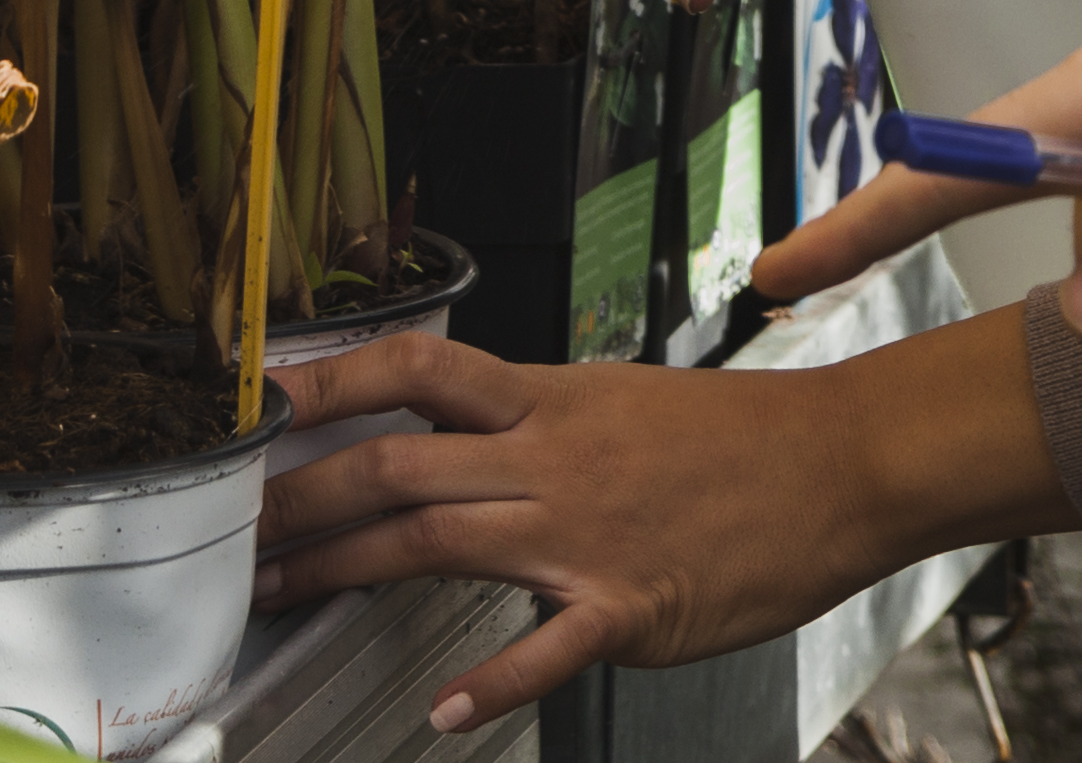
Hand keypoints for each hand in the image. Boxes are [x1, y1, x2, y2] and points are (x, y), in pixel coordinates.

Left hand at [247, 320, 1049, 731]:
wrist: (848, 463)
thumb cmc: (745, 441)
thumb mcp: (626, 404)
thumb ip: (540, 427)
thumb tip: (463, 448)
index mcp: (553, 399)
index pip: (417, 369)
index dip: (329, 379)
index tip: (257, 396)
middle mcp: (555, 455)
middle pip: (396, 463)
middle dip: (298, 499)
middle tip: (233, 532)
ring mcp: (587, 531)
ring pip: (435, 539)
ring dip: (342, 572)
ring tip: (275, 600)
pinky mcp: (631, 602)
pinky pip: (548, 646)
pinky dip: (493, 681)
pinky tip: (445, 711)